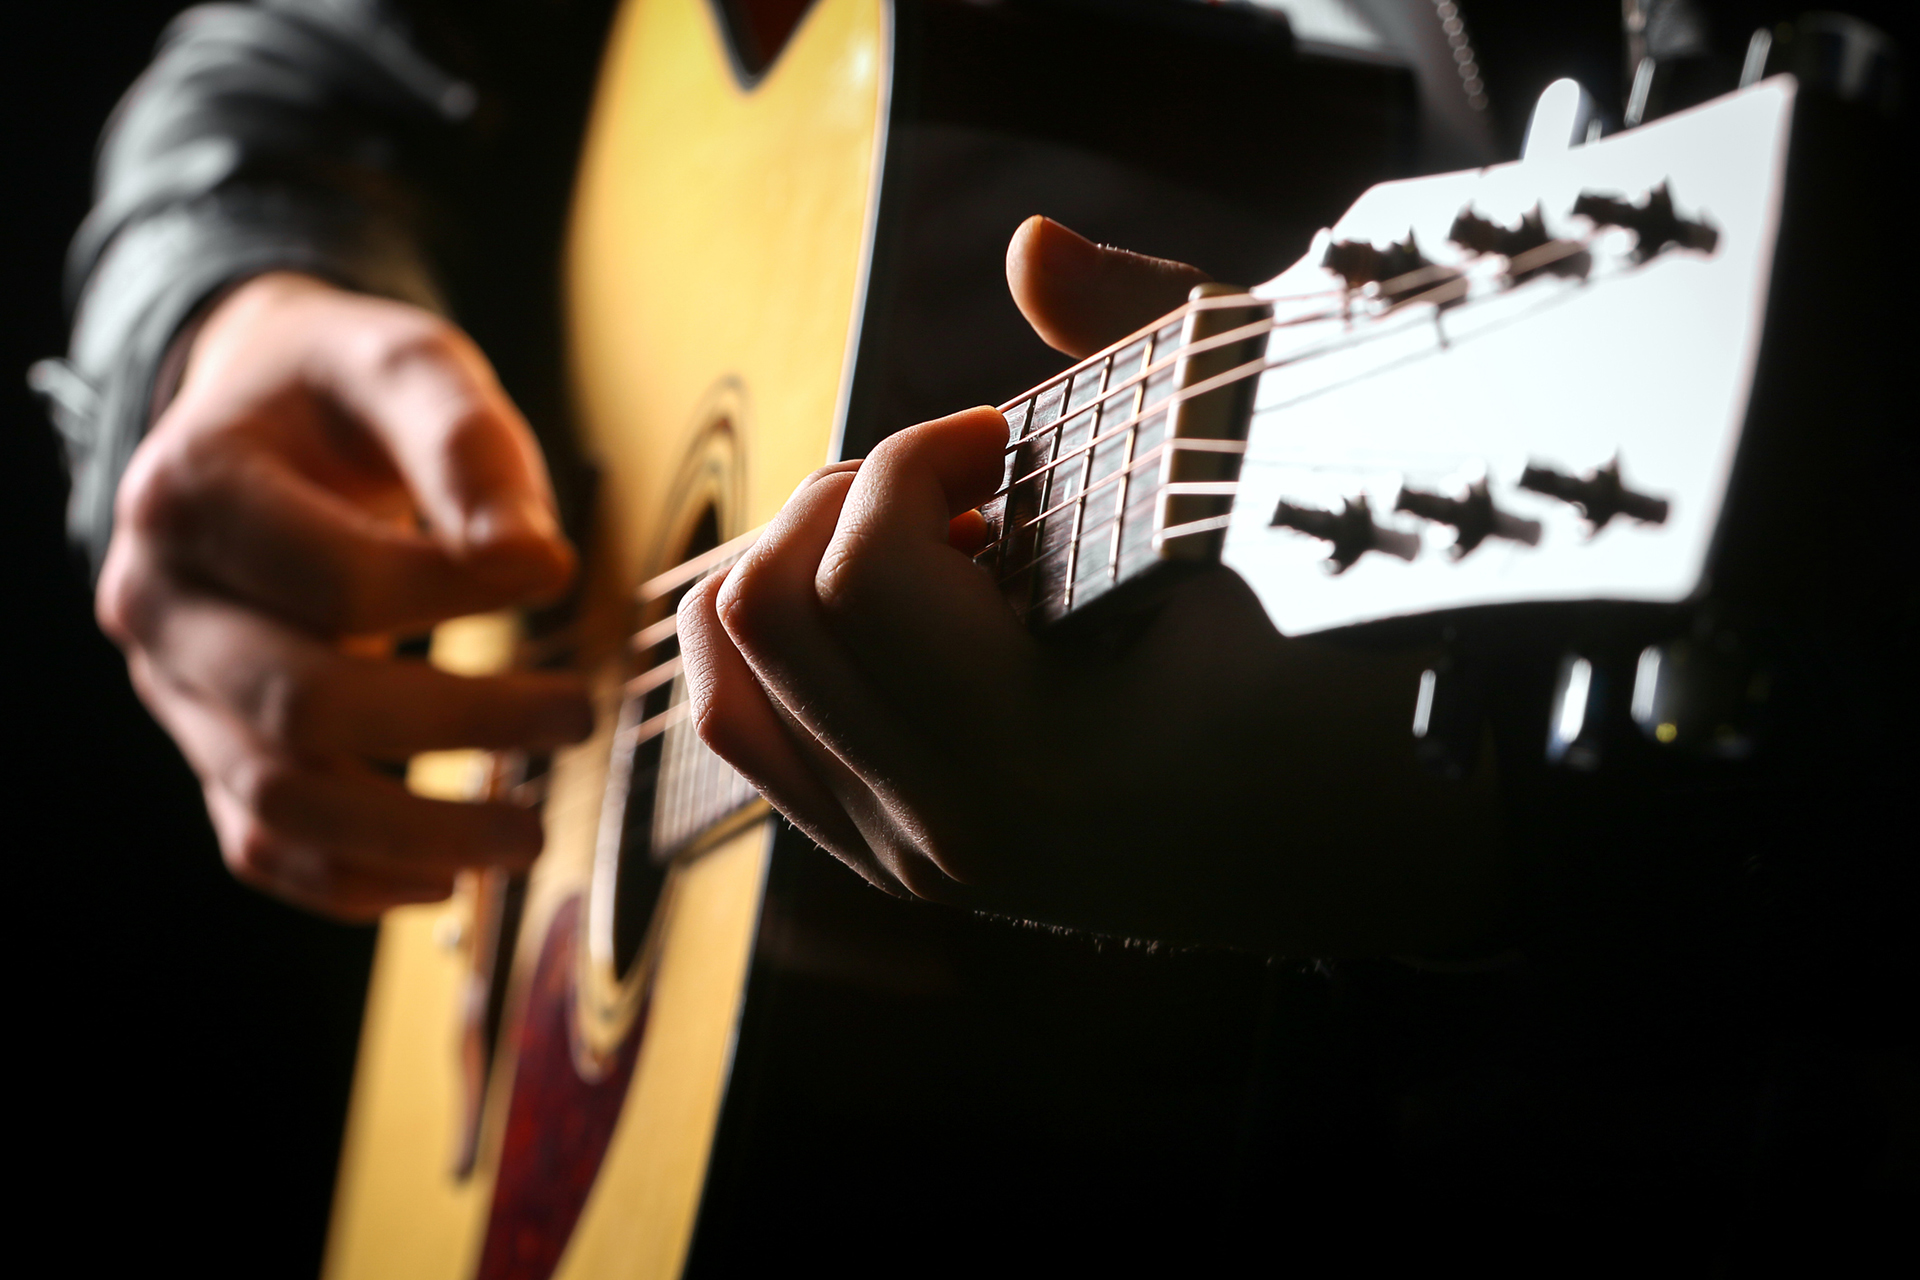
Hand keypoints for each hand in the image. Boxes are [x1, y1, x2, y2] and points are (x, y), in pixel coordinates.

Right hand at [96, 273, 592, 919]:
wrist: (254, 417)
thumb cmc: (339, 393)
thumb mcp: (404, 363)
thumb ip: (464, 442)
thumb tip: (531, 559)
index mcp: (191, 492)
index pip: (334, 581)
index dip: (456, 592)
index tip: (557, 574)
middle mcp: (158, 601)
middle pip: (301, 705)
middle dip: (458, 725)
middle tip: (573, 716)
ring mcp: (174, 687)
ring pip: (277, 801)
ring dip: (416, 834)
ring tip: (530, 830)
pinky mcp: (207, 745)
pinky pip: (261, 844)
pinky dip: (354, 879)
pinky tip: (449, 874)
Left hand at [679, 219, 1504, 954]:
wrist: (1370, 833)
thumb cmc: (1342, 649)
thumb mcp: (1272, 468)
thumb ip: (1154, 333)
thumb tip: (1029, 247)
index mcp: (1045, 752)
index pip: (865, 572)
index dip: (916, 455)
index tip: (1001, 440)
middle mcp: (955, 828)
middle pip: (767, 612)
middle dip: (838, 497)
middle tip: (948, 481)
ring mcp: (914, 860)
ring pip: (728, 678)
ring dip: (793, 564)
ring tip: (910, 540)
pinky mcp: (892, 860)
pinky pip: (747, 730)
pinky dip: (771, 638)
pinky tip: (876, 599)